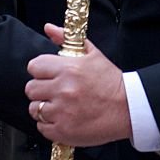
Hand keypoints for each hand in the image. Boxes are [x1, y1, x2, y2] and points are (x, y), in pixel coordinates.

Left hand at [26, 24, 131, 146]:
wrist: (128, 109)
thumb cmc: (110, 82)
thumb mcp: (92, 54)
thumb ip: (65, 39)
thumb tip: (48, 28)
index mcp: (68, 69)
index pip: (34, 67)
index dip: (40, 71)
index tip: (48, 75)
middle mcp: (63, 90)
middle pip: (31, 89)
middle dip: (41, 89)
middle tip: (54, 91)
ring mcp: (62, 112)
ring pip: (34, 109)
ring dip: (44, 108)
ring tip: (59, 106)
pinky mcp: (63, 131)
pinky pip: (42, 127)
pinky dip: (49, 124)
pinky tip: (63, 118)